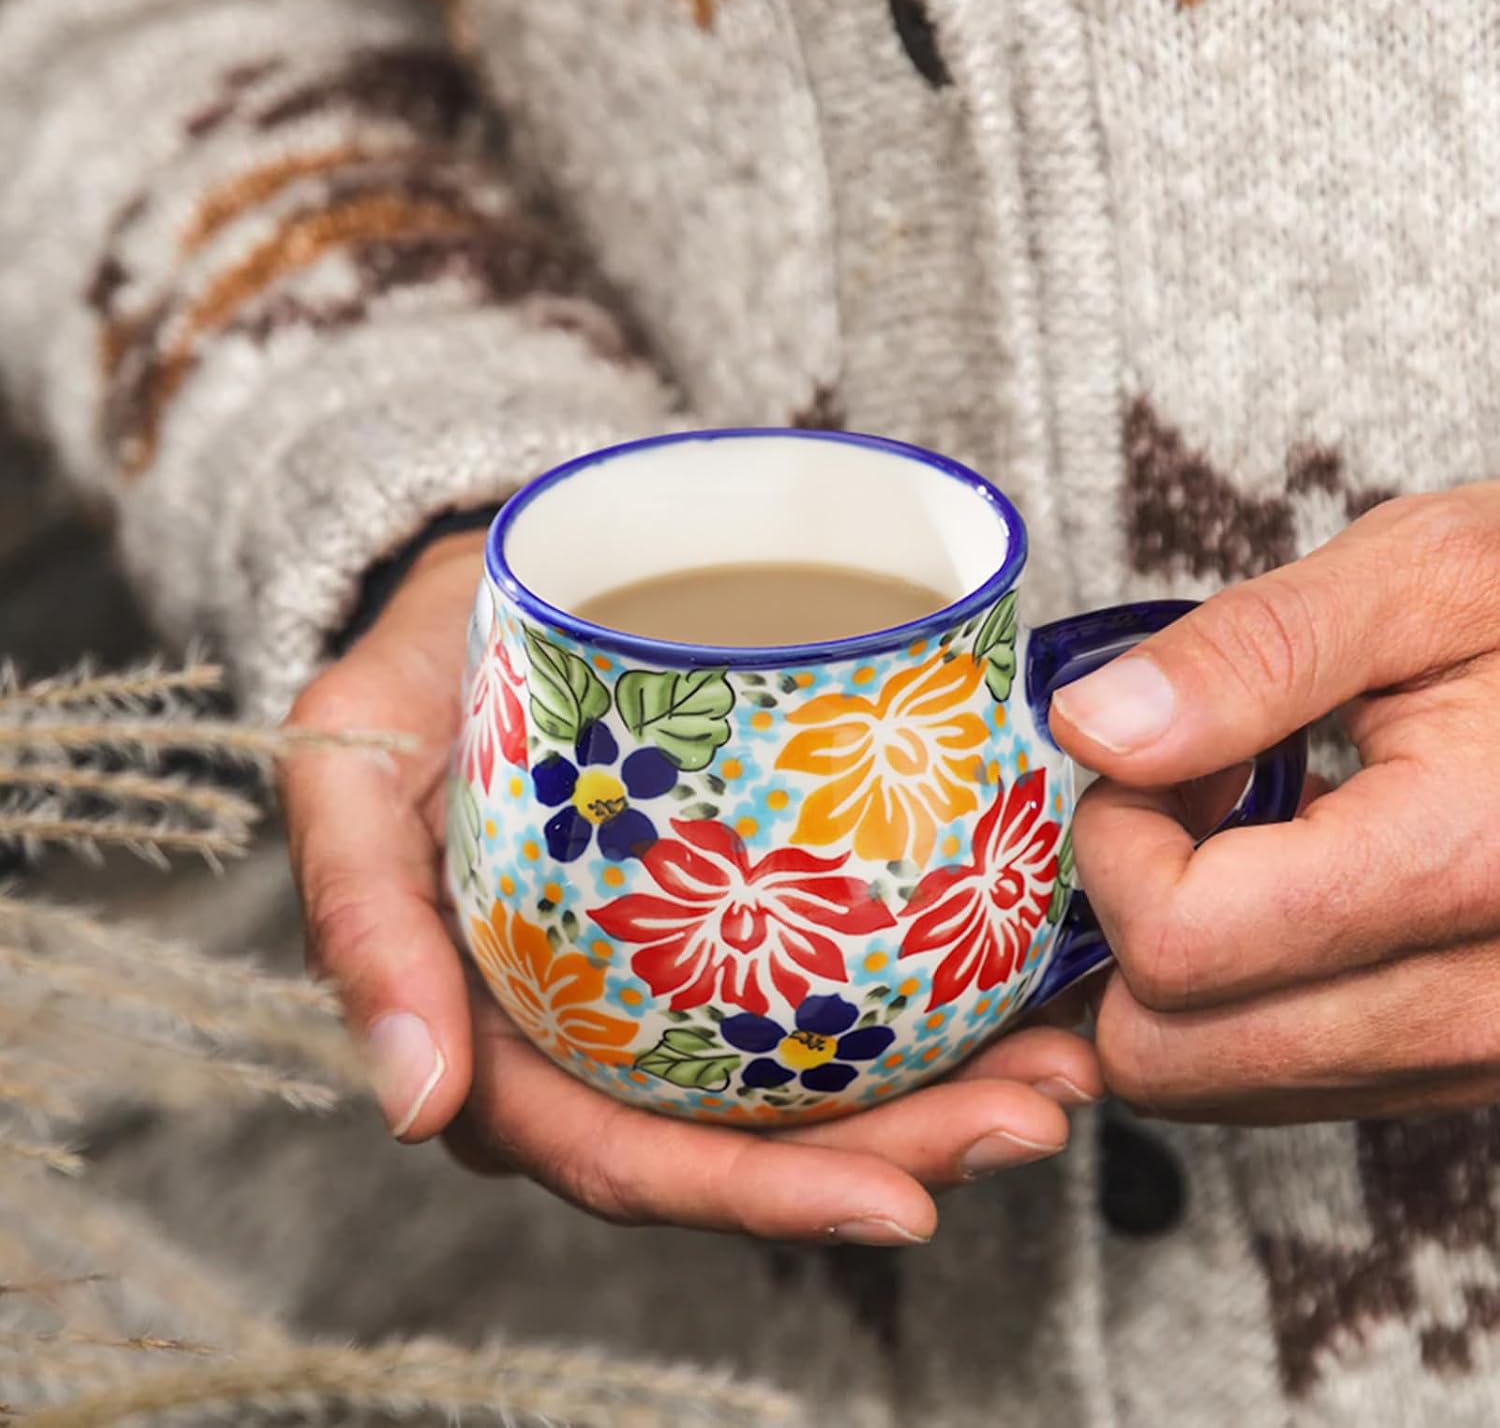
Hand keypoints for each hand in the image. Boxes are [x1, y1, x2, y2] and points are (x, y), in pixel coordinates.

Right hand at [282, 530, 1101, 1245]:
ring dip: (942, 1094)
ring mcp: (663, 985)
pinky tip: (1026, 986)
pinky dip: (928, 1002)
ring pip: (804, 1083)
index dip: (758, 1199)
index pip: (628, 1156)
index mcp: (495, 1041)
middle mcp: (590, 1039)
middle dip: (898, 1152)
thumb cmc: (409, 682)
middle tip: (1038, 1115)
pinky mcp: (720, 922)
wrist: (485, 593)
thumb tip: (415, 1105)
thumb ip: (360, 914)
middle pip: (747, 1142)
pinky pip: (823, 986)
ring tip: (1065, 1067)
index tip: (903, 1199)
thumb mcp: (351, 766)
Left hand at [1051, 485, 1499, 1122]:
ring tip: (1246, 830)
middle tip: (1180, 802)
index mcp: (1469, 863)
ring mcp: (1485, 1057)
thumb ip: (1248, 655)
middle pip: (1175, 1056)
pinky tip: (1288, 882)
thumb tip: (1094, 728)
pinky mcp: (1472, 1068)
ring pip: (1216, 1083)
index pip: (1178, 946)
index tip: (1151, 760)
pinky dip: (1239, 995)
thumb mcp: (1425, 578)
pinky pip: (1286, 1077)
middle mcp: (1488, 1008)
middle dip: (1125, 923)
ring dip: (1178, 963)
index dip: (1116, 845)